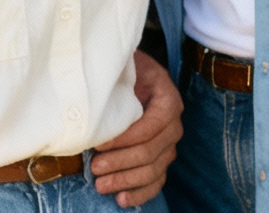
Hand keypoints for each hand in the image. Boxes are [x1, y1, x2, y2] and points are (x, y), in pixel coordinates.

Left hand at [91, 50, 181, 207]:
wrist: (135, 75)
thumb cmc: (125, 72)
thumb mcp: (124, 70)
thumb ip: (117, 86)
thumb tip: (95, 112)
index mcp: (168, 99)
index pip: (152, 125)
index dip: (125, 138)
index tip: (99, 144)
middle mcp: (173, 124)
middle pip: (151, 151)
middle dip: (120, 162)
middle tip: (95, 167)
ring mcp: (169, 144)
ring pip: (153, 170)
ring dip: (126, 180)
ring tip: (101, 184)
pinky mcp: (161, 159)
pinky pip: (156, 181)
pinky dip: (140, 193)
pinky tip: (122, 199)